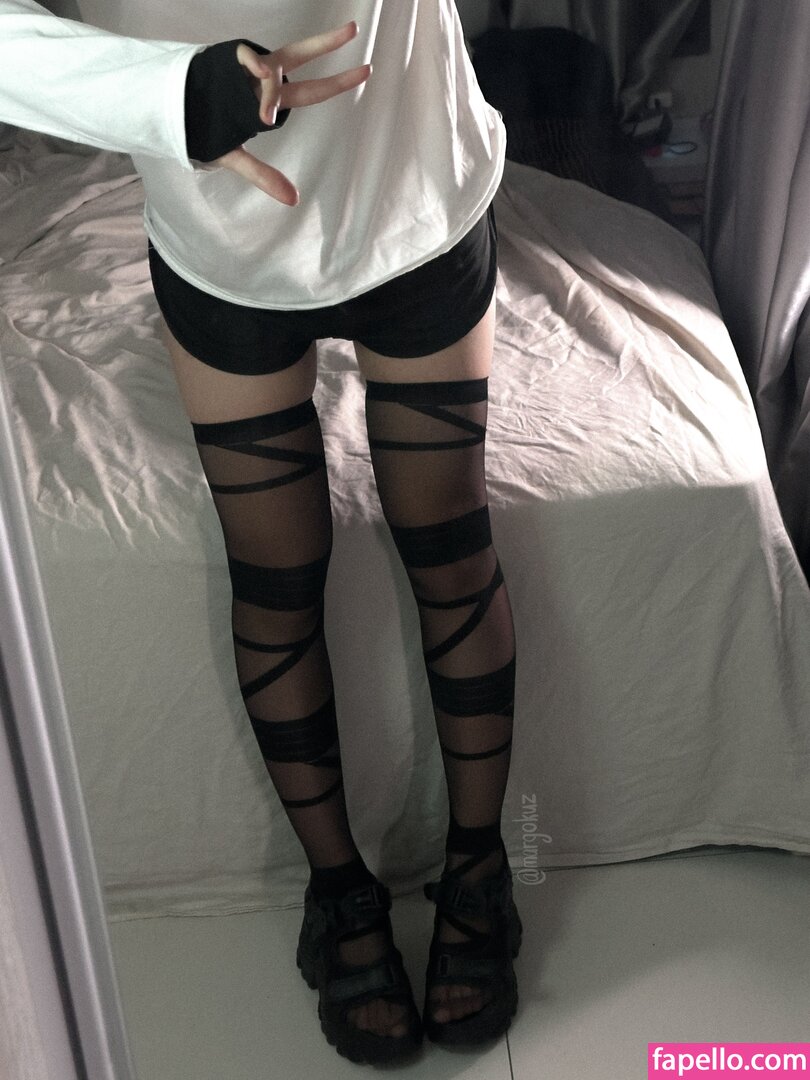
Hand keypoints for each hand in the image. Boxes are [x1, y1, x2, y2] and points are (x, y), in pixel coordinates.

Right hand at [215, 22, 370, 205]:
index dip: (336, 82)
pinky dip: (257, 63)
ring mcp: (247, 67)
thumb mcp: (236, 158)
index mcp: (271, 101)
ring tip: (263, 112)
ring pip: (276, 60)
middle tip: (353, 30)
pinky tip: (260, 73)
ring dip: (274, 84)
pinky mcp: (227, 57)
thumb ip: (264, 176)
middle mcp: (265, 79)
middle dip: (326, 44)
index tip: (365, 71)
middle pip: (301, 57)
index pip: (310, 90)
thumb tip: (294, 200)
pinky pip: (249, 55)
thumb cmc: (207, 132)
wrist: (172, 116)